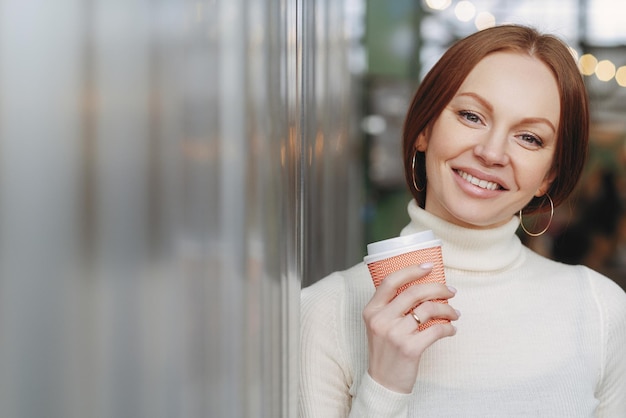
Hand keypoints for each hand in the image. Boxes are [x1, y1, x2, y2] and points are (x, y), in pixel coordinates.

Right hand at [362, 263, 458, 393]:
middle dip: (438, 288)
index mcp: (371, 310)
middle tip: (451, 291)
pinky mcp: (409, 348)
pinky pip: (436, 330)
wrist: (383, 383)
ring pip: (429, 309)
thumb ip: (392, 307)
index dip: (411, 270)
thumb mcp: (380, 325)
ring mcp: (394, 334)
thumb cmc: (386, 351)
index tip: (429, 266)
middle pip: (414, 292)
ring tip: (454, 313)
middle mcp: (381, 319)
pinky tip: (451, 329)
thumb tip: (424, 288)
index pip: (390, 281)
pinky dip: (449, 327)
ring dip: (447, 309)